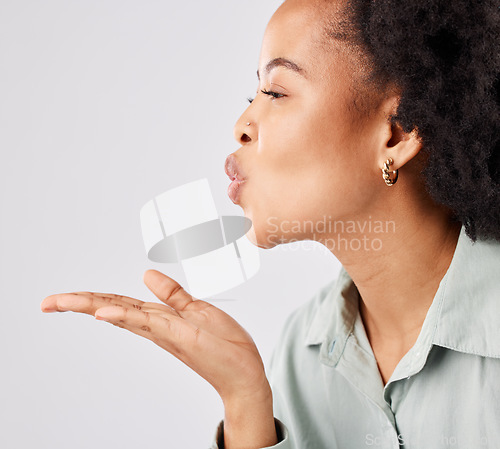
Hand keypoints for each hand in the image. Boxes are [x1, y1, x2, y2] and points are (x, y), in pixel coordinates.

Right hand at [40, 270, 270, 402]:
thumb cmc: (223, 344)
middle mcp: (157, 327)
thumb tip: (145, 274)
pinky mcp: (180, 336)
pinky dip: (125, 317)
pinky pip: (149, 323)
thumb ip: (171, 294)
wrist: (245, 372)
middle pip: (113, 309)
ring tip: (62, 302)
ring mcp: (166, 332)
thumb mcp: (195, 310)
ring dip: (93, 307)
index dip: (92, 298)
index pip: (120, 305)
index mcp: (159, 319)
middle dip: (80, 304)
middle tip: (47, 302)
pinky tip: (104, 313)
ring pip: (124, 315)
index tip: (63, 298)